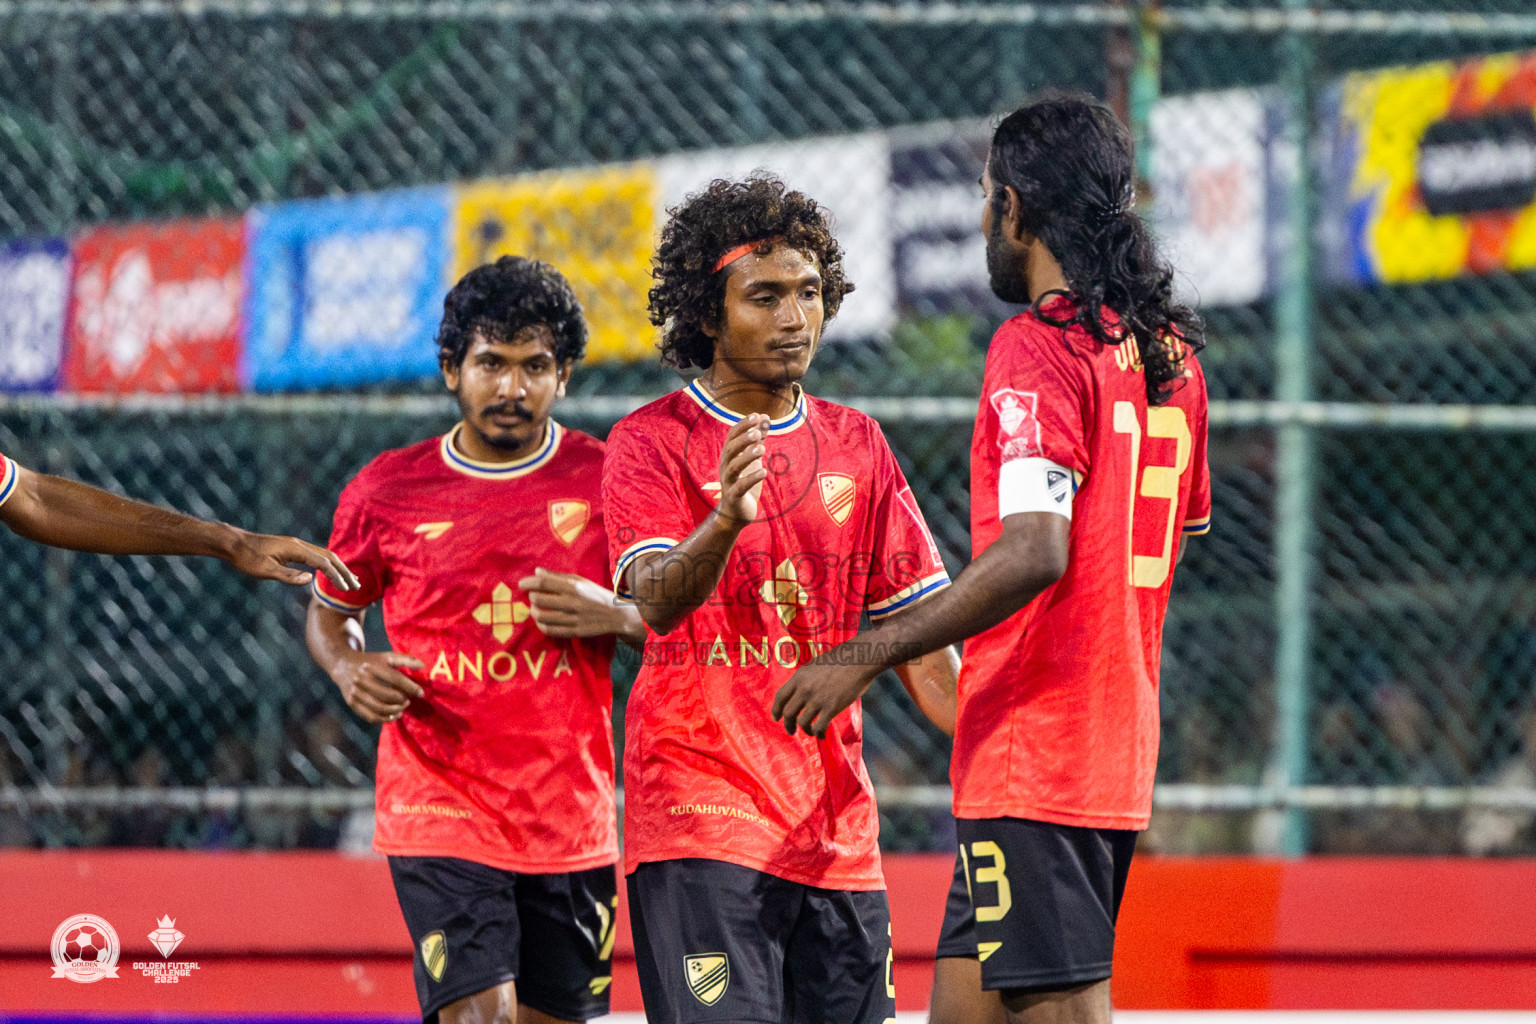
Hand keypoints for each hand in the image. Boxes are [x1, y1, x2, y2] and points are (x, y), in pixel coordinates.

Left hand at [227, 529, 359, 589]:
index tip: (347, 589)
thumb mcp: (265, 570)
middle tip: (357, 586)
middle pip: (329, 556)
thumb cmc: (246, 558)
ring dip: (338, 567)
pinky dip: (328, 564)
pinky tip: (328, 572)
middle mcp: (299, 545)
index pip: (323, 563)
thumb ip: (288, 575)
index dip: (336, 576)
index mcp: (296, 549)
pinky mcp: (291, 548)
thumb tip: (310, 580)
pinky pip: (316, 555)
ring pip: (324, 554)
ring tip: (349, 579)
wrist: (233, 543)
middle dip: (344, 571)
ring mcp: (296, 545)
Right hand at [327, 650, 425, 724]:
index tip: (421, 693)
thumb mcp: (386, 656)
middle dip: (401, 700)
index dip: (409, 687)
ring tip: (402, 709)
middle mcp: (362, 679)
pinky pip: (369, 716)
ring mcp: (355, 692)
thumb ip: (405, 659)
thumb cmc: (370, 661)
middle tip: (409, 701)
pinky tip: (393, 716)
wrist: (342, 665)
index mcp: (373, 666)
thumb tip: (423, 665)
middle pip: (386, 695)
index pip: (394, 678)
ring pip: (378, 707)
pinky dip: (383, 719)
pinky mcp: (351, 703)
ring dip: (394, 711)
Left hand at [520, 568, 631, 637]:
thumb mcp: (581, 581)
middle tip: (533, 597)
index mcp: (574, 587)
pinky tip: (541, 622)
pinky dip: (541, 626)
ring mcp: (573, 618)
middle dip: (532, 597)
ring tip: (535, 609)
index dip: (529, 583)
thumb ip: (558, 577)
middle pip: (539, 599)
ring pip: (542, 616)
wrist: (617, 615)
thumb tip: (537, 572)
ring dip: (534, 612)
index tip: (521, 584)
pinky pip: (551, 630)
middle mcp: (572, 602)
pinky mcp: (575, 631)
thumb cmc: (597, 595)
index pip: (544, 583)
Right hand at [716, 414, 767, 525]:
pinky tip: (764, 471)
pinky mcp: (734, 496)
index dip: (743, 425)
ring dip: (747, 456)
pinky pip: (741, 486)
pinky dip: (752, 478)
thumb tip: (765, 416)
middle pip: (730, 449)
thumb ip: (758, 438)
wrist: (735, 513)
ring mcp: (728, 482)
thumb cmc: (744, 482)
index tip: (757, 416)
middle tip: (758, 432)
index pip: (732, 436)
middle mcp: (725, 467)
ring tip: (762, 448)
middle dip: (743, 439)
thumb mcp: (752, 458)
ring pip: (734, 467)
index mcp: (729, 456)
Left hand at [771, 657, 878, 738]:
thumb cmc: (841, 660)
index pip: (780, 696)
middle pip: (788, 712)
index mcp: (799, 677)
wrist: (858, 660)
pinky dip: (819, 733)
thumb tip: (801, 692)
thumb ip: (805, 679)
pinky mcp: (831, 707)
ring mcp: (817, 699)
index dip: (776, 709)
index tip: (776, 718)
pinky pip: (819, 727)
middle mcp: (804, 689)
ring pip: (802, 722)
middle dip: (788, 725)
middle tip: (791, 731)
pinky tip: (822, 734)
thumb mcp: (815, 666)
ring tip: (811, 732)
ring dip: (805, 730)